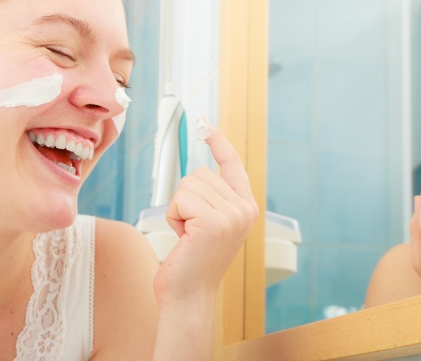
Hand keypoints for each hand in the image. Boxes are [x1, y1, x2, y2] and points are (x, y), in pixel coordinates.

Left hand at [153, 124, 258, 305]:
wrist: (189, 297)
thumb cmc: (193, 263)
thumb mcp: (211, 226)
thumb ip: (213, 200)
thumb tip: (200, 172)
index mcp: (246, 207)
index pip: (232, 165)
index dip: (219, 143)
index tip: (206, 125)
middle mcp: (243, 209)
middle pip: (200, 174)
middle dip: (186, 199)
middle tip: (191, 230)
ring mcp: (231, 215)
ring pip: (188, 185)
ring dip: (178, 209)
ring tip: (188, 236)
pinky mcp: (212, 222)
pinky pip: (180, 200)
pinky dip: (174, 217)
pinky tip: (184, 239)